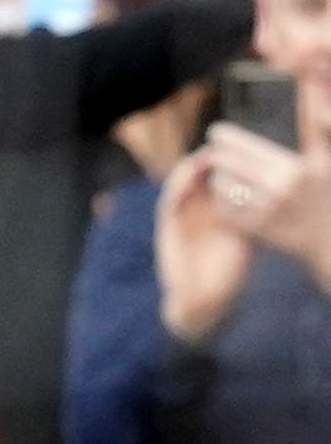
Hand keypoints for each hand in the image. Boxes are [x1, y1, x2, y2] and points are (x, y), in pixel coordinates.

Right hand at [155, 147, 254, 340]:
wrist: (203, 299)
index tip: (244, 149)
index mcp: (218, 210)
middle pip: (202, 172)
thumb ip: (254, 214)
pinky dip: (180, 184)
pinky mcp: (166, 224)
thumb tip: (278, 193)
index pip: (222, 176)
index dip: (229, 160)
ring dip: (194, 166)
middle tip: (223, 144)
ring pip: (184, 180)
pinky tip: (192, 173)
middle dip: (212, 158)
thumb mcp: (247, 237)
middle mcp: (198, 208)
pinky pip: (171, 198)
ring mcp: (181, 214)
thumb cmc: (229, 274)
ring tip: (207, 155)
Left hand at [200, 122, 330, 286]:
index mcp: (292, 168)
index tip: (216, 132)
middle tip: (214, 151)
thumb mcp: (325, 157)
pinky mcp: (254, 230)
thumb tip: (309, 86)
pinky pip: (223, 208)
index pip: (242, 145)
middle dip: (217, 155)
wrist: (328, 238)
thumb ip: (317, 123)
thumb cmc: (326, 192)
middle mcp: (276, 191)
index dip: (223, 136)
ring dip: (217, 176)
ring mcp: (264, 213)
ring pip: (221, 187)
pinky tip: (227, 192)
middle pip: (225, 165)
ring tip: (222, 171)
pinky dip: (221, 198)